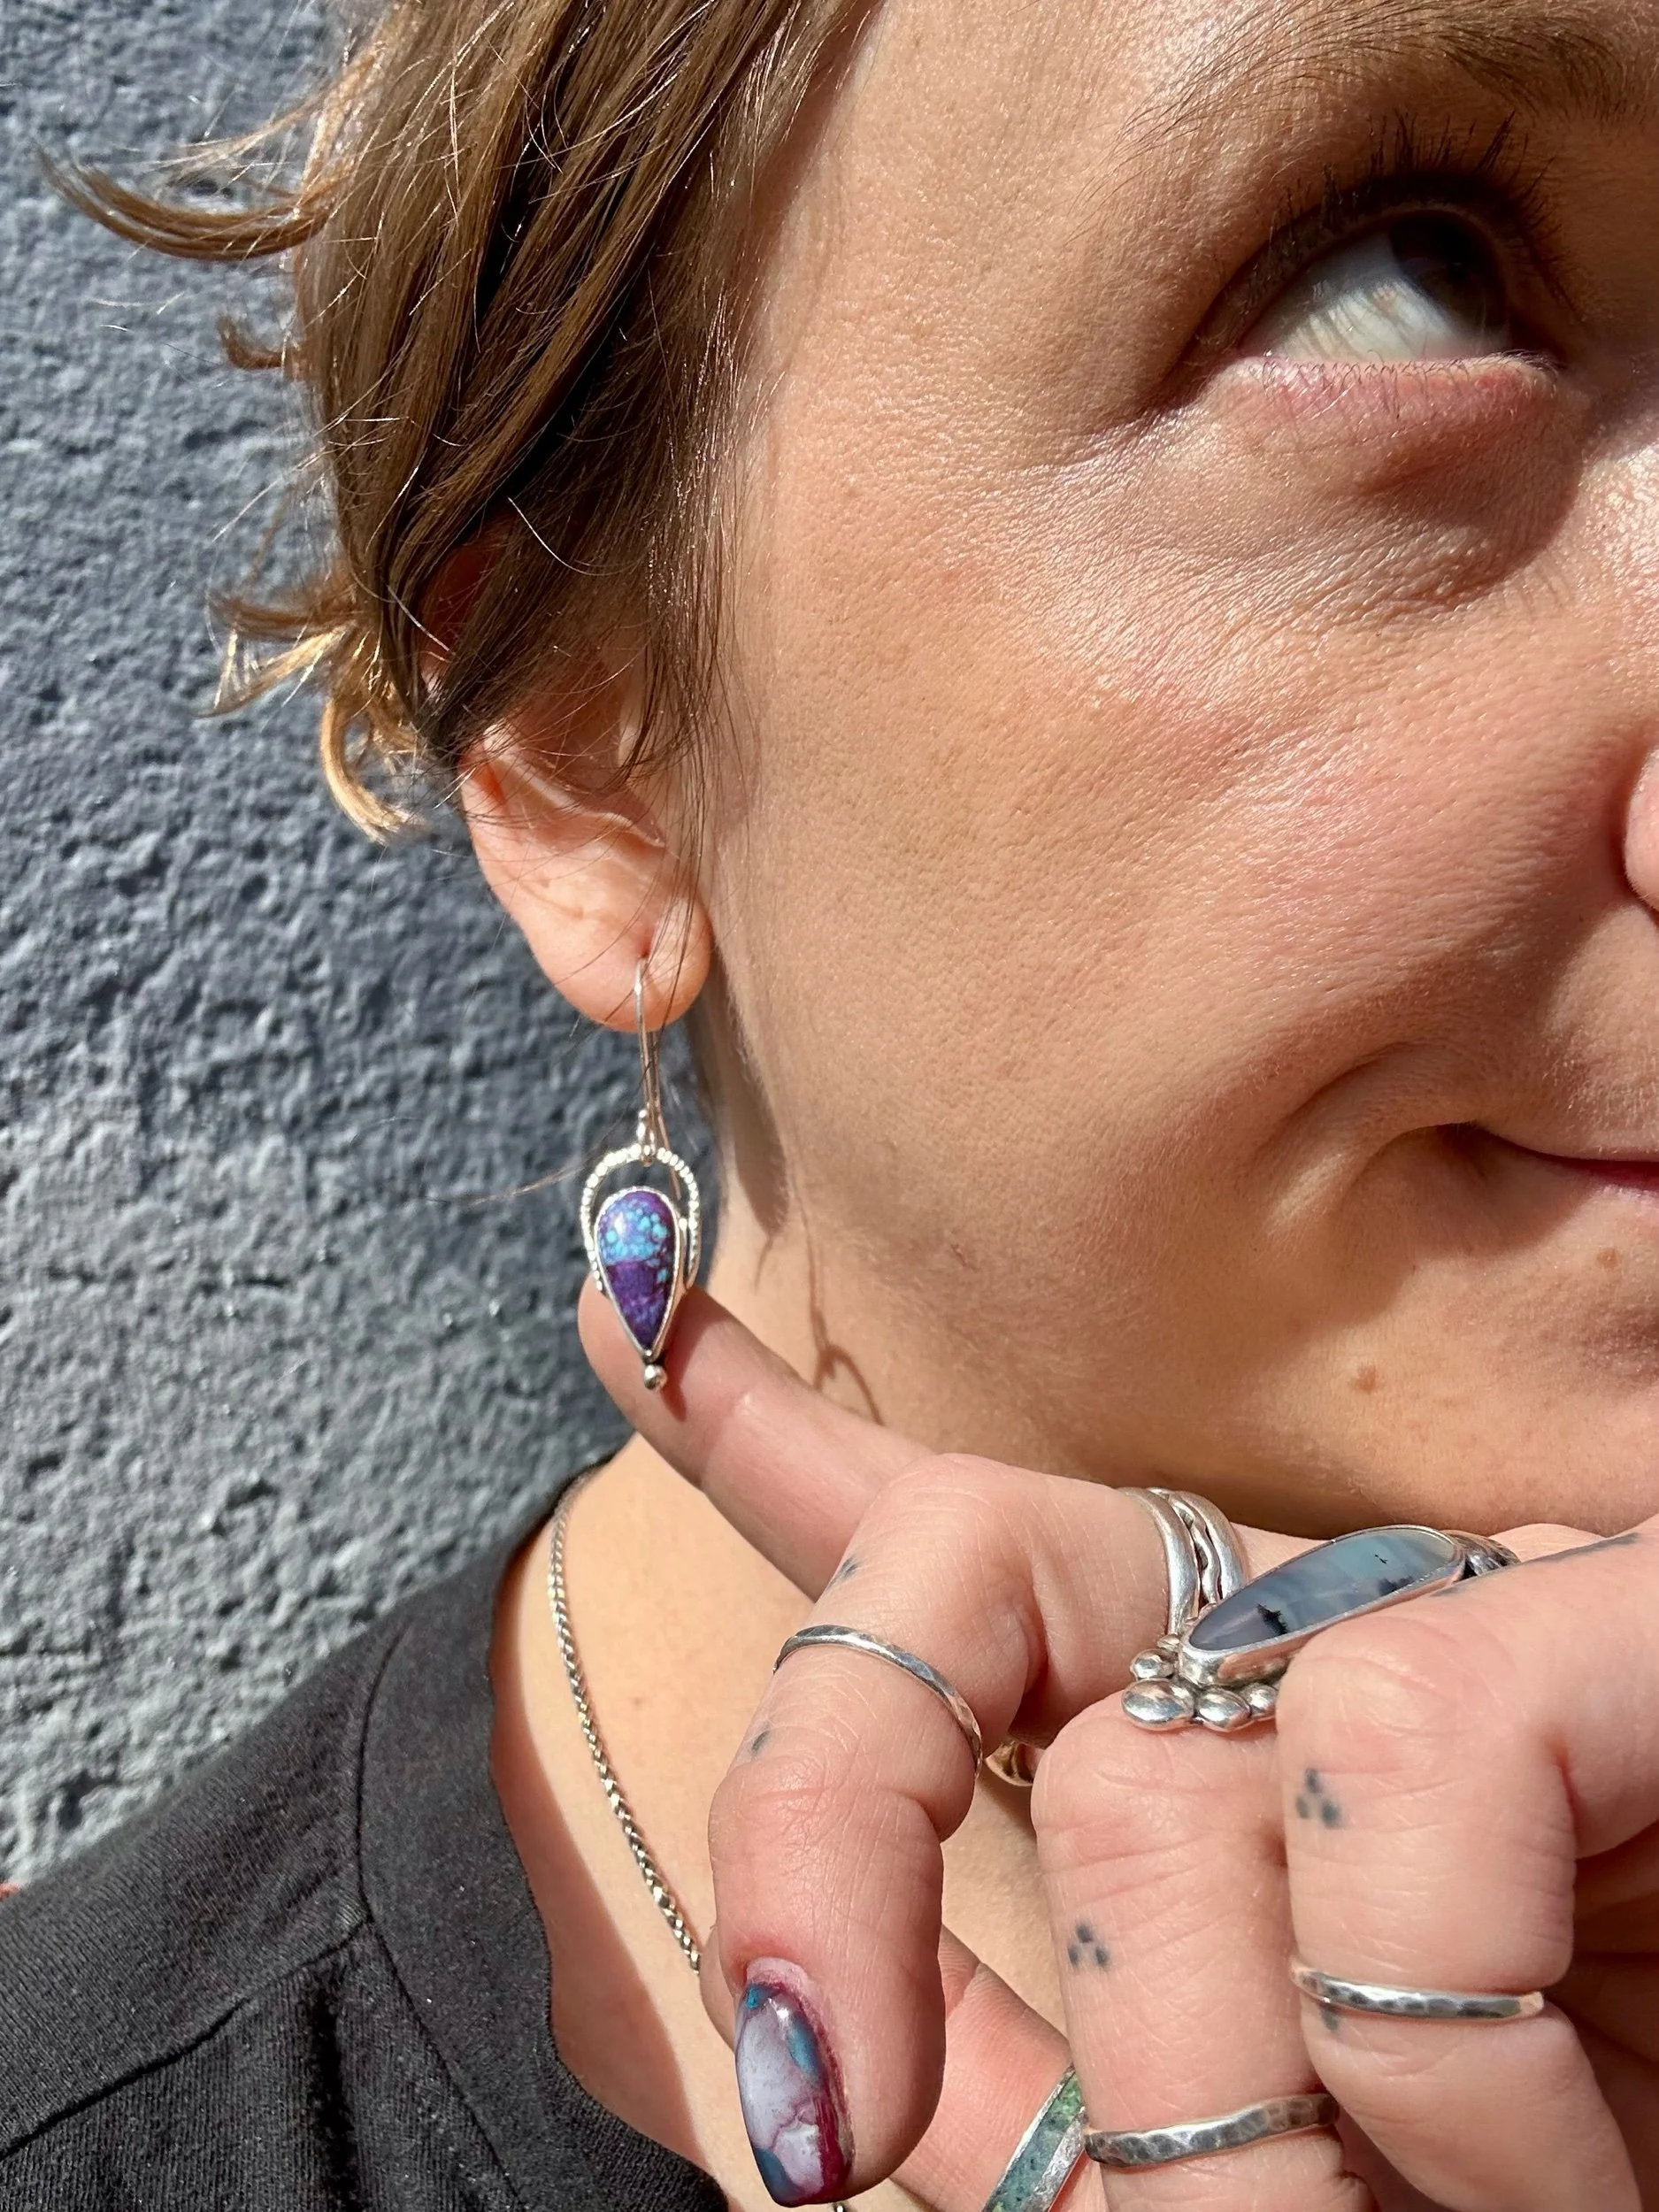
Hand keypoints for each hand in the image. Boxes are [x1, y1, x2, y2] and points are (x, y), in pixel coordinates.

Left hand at [585, 1285, 1657, 2210]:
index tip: (621, 1324)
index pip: (950, 1534)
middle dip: (821, 1851)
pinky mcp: (1621, 1609)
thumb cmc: (1556, 2139)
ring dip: (1222, 2130)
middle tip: (814, 2139)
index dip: (770, 1432)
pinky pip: (1398, 1781)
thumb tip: (832, 2053)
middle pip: (949, 1582)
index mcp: (1208, 1713)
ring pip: (1148, 1784)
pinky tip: (1548, 2174)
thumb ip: (1032, 2067)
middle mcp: (1304, 1614)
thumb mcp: (1252, 2127)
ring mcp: (1456, 1597)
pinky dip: (1442, 2062)